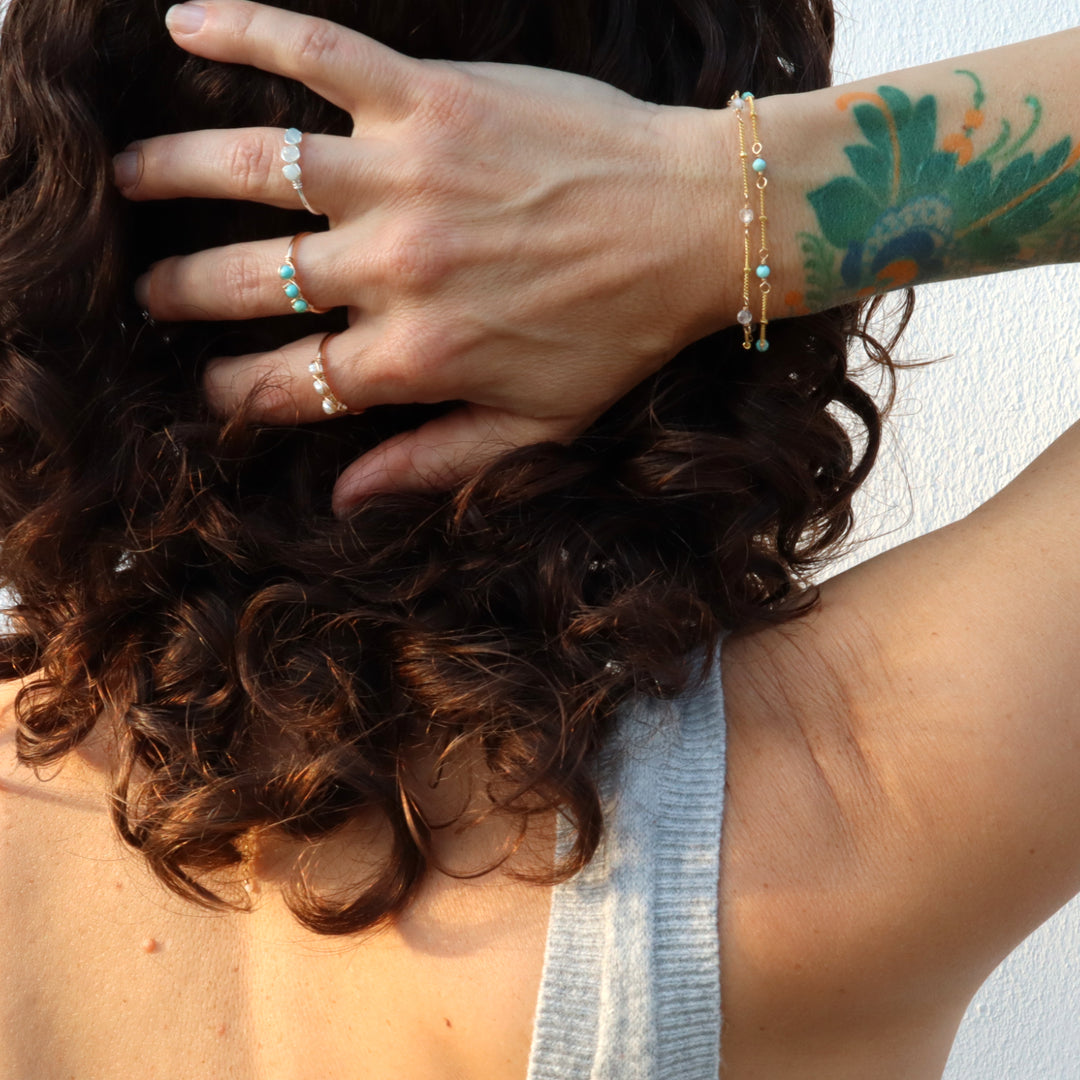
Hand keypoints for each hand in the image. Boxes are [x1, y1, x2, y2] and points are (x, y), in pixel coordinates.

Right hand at [117, 0, 734, 511]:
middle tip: (146, 291)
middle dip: (180, 293)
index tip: (205, 384)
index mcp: (417, 357)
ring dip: (172, 169)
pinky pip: (317, 54)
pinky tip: (185, 20)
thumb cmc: (621, 332)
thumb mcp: (538, 427)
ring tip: (126, 175)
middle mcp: (394, 271)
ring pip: (253, 169)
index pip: (289, 383)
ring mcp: (407, 179)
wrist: (699, 226)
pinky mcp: (431, 100)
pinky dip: (245, 29)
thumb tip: (341, 499)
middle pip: (248, 283)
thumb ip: (434, 463)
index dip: (233, 390)